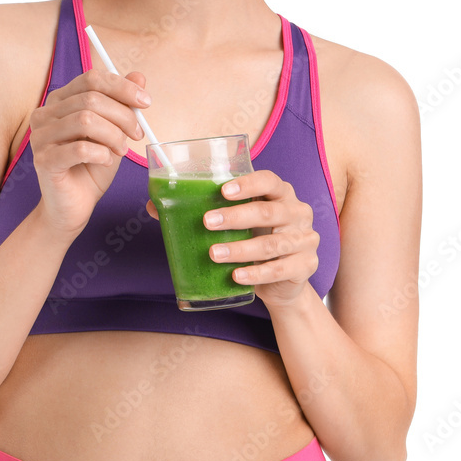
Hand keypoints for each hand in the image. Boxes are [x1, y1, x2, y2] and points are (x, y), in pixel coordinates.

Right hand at [29, 69, 149, 238]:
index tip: (145, 103)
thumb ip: (122, 103)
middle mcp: (45, 114)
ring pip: (86, 120)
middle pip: (91, 98)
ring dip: (113, 135)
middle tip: (137, 135)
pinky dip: (101, 153)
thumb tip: (139, 76)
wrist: (74, 205)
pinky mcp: (43, 161)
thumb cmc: (92, 166)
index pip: (91, 78)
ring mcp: (40, 137)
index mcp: (60, 100)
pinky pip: (79, 148)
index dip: (122, 87)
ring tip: (121, 150)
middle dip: (123, 115)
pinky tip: (106, 160)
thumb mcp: (113, 131)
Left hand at [147, 169, 319, 308]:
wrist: (284, 280)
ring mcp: (305, 240)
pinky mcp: (306, 266)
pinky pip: (280, 269)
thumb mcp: (236, 223)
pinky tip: (236, 276)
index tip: (223, 191)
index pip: (269, 180)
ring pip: (272, 244)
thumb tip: (154, 207)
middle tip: (207, 222)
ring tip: (214, 254)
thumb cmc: (254, 239)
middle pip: (269, 211)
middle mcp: (297, 212)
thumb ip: (202, 211)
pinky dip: (256, 274)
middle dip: (236, 217)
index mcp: (281, 193)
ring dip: (241, 249)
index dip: (248, 183)